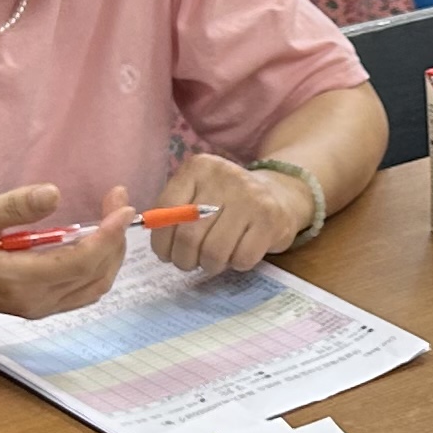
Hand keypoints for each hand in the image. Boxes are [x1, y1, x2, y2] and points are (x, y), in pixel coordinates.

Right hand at [0, 183, 133, 319]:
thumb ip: (13, 207)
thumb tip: (55, 194)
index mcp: (22, 281)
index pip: (83, 260)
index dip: (109, 233)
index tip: (122, 204)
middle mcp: (37, 300)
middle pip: (98, 274)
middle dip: (115, 238)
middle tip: (117, 200)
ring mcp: (40, 307)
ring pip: (95, 285)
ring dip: (111, 253)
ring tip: (111, 217)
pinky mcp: (39, 306)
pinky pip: (84, 290)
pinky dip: (99, 266)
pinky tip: (95, 240)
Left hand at [153, 151, 314, 272]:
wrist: (279, 194)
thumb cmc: (227, 202)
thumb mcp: (197, 195)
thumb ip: (173, 213)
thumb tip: (153, 242)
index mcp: (198, 168)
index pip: (166, 212)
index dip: (161, 242)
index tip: (166, 254)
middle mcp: (224, 176)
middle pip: (189, 236)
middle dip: (184, 260)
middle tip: (189, 263)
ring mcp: (250, 196)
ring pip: (214, 252)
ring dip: (210, 265)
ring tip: (213, 260)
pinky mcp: (270, 218)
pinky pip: (242, 258)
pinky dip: (236, 264)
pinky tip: (239, 253)